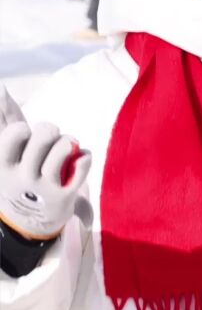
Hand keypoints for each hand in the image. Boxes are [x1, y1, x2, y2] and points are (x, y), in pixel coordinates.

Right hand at [0, 88, 91, 240]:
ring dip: (68, 142)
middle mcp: (20, 176)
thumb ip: (2, 117)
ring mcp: (44, 187)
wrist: (26, 223)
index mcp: (1, 163)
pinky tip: (77, 162)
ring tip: (65, 150)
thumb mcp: (4, 151)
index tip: (23, 140)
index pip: (16, 132)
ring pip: (66, 145)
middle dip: (50, 130)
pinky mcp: (65, 195)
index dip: (24, 130)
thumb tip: (0, 86)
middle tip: (48, 140)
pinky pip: (83, 161)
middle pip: (45, 132)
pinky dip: (84, 156)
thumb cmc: (17, 173)